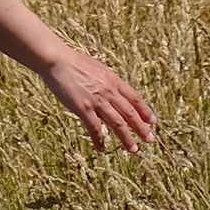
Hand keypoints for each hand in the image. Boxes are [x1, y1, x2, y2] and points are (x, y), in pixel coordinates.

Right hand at [40, 50, 157, 151]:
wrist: (56, 59)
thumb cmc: (72, 61)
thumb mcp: (96, 67)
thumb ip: (106, 80)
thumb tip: (112, 89)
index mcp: (113, 80)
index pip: (134, 98)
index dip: (145, 111)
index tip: (152, 121)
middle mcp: (109, 91)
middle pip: (130, 113)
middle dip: (142, 128)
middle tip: (150, 139)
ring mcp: (97, 101)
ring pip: (118, 123)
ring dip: (126, 138)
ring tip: (134, 149)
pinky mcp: (83, 108)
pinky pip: (95, 128)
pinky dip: (99, 140)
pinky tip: (102, 148)